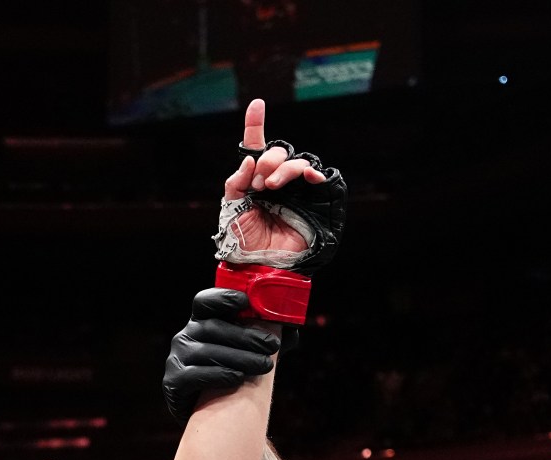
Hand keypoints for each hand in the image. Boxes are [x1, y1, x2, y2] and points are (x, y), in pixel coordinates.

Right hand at [163, 287, 281, 416]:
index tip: (246, 302)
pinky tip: (238, 379)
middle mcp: (184, 337)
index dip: (222, 298)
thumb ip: (267, 339)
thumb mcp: (250, 354)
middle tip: (271, 345)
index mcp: (201, 323)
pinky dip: (219, 375)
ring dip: (240, 358)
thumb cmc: (232, 377)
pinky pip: (195, 375)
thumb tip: (292, 329)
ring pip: (208, 352)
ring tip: (265, 366)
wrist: (212, 416)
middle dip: (246, 336)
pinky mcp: (173, 382)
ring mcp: (176, 359)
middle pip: (213, 328)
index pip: (204, 302)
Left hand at [215, 98, 344, 270]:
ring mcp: (296, 190)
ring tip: (272, 187)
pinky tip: (308, 178)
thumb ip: (236, 182)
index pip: (256, 146)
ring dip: (283, 168)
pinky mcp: (314, 200)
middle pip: (277, 152)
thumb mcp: (232, 208)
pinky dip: (313, 172)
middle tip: (260, 183)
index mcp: (256, 179)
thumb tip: (249, 160)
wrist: (262, 265)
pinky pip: (319, 176)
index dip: (256, 124)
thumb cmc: (245, 241)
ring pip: (296, 161)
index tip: (258, 104)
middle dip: (267, 161)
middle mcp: (277, 181)